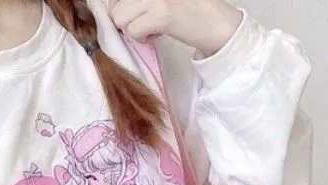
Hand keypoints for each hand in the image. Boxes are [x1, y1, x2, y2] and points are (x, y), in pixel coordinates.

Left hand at [107, 0, 243, 58]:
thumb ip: (140, 0)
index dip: (118, 6)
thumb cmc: (188, 9)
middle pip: (114, 6)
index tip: (131, 13)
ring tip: (151, 26)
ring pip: (119, 18)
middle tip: (145, 20)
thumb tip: (111, 6)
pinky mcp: (162, 13)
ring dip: (132, 28)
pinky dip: (142, 38)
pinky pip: (133, 31)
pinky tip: (157, 34)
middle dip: (125, 18)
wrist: (216, 23)